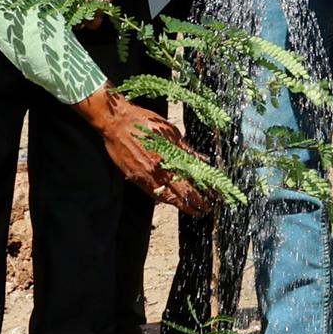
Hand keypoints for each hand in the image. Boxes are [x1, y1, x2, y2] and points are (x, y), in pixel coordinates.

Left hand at [34, 0, 114, 28]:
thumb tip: (88, 5)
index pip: (104, 6)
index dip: (97, 12)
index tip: (85, 11)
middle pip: (93, 16)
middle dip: (84, 17)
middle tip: (72, 12)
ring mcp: (79, 5)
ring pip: (80, 19)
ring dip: (72, 18)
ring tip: (64, 11)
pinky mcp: (67, 7)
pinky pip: (68, 17)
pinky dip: (64, 17)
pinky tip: (58, 12)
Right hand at [72, 85, 210, 215]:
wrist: (117, 123)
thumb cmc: (145, 122)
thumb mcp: (170, 132)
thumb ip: (186, 149)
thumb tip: (203, 161)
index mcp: (170, 158)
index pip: (193, 180)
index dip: (206, 191)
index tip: (215, 197)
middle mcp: (160, 171)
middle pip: (183, 193)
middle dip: (198, 203)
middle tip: (208, 209)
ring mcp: (147, 177)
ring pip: (169, 198)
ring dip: (183, 206)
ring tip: (195, 211)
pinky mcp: (136, 179)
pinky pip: (154, 194)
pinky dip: (166, 201)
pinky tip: (173, 203)